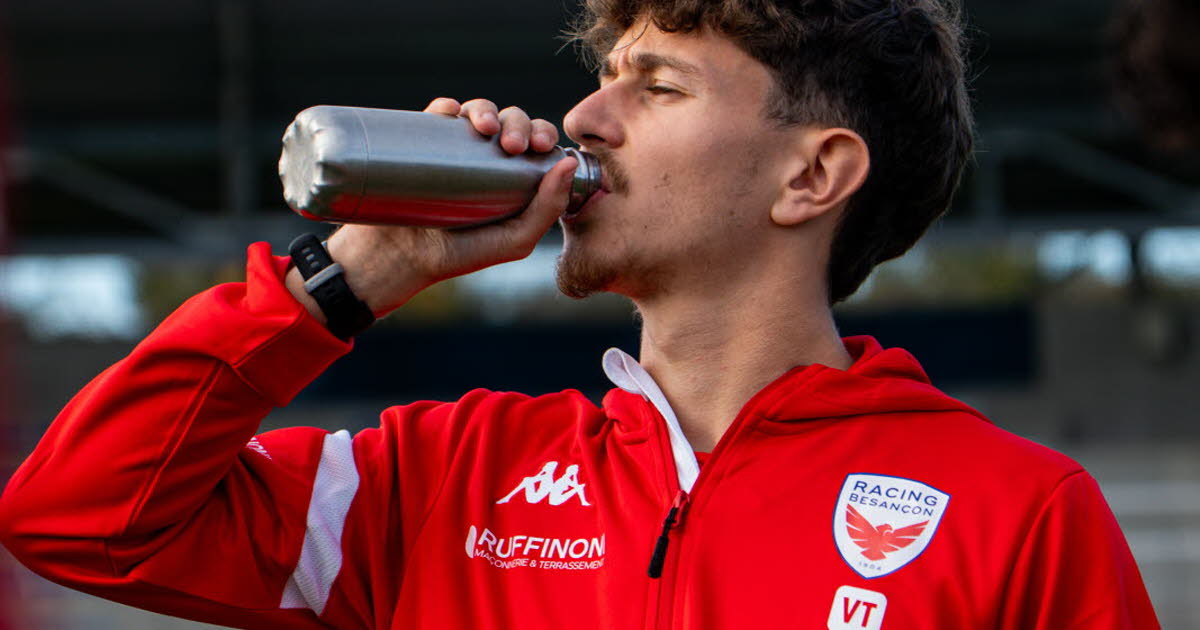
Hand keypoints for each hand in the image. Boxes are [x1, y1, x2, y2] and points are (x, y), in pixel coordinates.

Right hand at [285, 98, 572, 322]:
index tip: (542, 147)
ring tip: (485, 130)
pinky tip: (453, 114)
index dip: (543, 134)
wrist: (395, 260)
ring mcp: (452, 149)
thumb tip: (569, 162)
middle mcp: (485, 158)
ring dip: (487, 110)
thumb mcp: (514, 242)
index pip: (535, 143)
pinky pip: (437, 113)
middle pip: (510, 122)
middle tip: (513, 145)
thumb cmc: (458, 256)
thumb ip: (547, 209)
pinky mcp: (419, 142)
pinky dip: (448, 106)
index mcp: (513, 177)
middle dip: (518, 123)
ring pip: (477, 112)